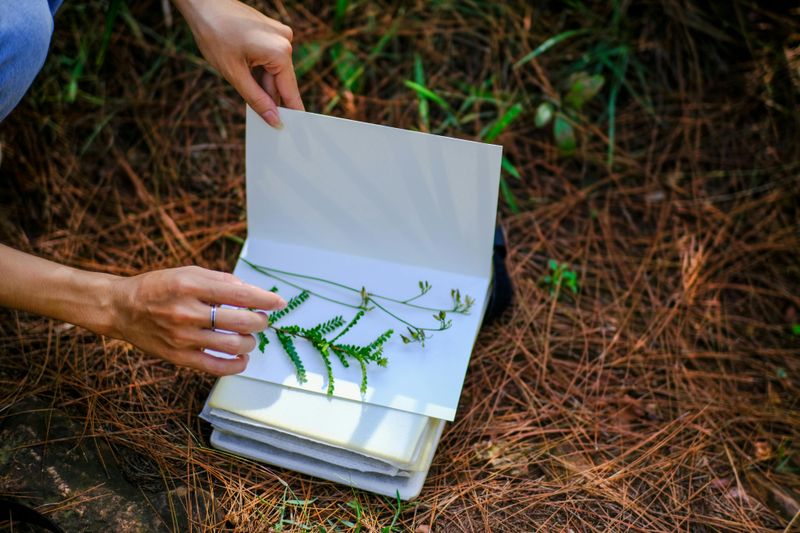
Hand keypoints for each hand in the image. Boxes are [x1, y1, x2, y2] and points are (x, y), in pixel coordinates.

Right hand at [109, 266, 285, 375]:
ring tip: (250, 337)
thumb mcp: (188, 273)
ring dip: (251, 342)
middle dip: (260, 321)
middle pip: (241, 321)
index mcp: (191, 286)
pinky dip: (236, 365)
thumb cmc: (160, 287)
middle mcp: (187, 312)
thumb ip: (221, 281)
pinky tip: (242, 358)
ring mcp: (182, 337)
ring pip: (233, 345)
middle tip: (262, 319)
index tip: (279, 302)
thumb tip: (252, 292)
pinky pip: (216, 367)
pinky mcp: (178, 357)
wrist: (122, 308)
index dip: (265, 299)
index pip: (240, 294)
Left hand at [174, 0, 303, 127]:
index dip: (291, 113)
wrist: (203, 3)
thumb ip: (257, 100)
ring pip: (274, 72)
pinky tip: (244, 68)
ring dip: (261, 82)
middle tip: (257, 114)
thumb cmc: (214, 33)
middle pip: (281, 82)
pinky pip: (271, 59)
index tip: (296, 132)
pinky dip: (260, 70)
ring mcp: (280, 35)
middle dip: (268, 97)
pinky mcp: (272, 32)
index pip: (290, 92)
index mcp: (280, 53)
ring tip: (239, 75)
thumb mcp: (234, 74)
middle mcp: (285, 42)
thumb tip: (274, 120)